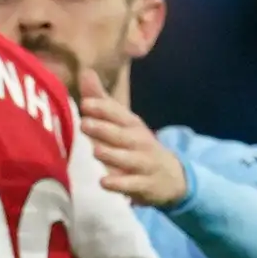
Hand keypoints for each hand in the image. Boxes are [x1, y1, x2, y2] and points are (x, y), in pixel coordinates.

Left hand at [74, 80, 186, 206]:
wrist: (171, 178)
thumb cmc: (138, 147)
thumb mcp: (123, 124)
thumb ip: (102, 101)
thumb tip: (85, 72)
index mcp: (132, 125)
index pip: (119, 113)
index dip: (103, 108)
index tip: (86, 103)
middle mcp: (140, 142)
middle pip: (122, 134)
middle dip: (104, 129)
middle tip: (84, 124)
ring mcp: (144, 164)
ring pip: (128, 159)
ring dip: (112, 155)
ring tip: (96, 150)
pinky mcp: (145, 185)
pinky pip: (133, 184)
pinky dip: (120, 184)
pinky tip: (105, 182)